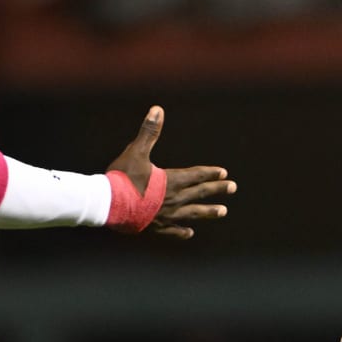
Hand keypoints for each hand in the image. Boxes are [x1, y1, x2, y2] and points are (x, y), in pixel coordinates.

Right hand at [104, 106, 234, 238]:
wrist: (108, 204)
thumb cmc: (122, 176)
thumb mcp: (136, 151)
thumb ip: (149, 131)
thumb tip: (158, 109)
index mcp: (171, 180)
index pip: (196, 175)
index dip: (210, 173)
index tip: (224, 173)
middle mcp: (173, 198)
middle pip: (200, 193)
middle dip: (217, 189)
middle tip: (233, 187)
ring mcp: (166, 214)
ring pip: (193, 213)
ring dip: (208, 211)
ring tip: (223, 211)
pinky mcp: (155, 226)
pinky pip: (173, 230)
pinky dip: (182, 231)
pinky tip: (190, 233)